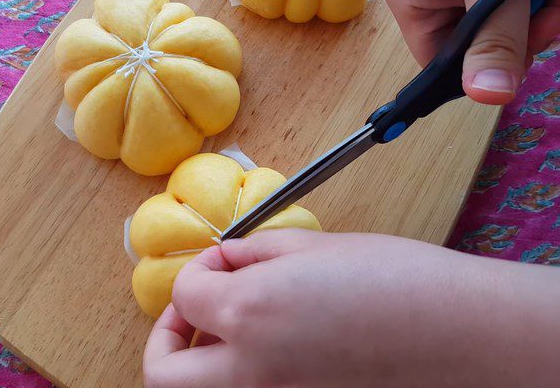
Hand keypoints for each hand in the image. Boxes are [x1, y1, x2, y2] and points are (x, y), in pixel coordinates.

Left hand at [143, 229, 559, 387]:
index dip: (199, 270)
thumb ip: (253, 256)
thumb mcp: (313, 248)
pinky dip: (239, 373)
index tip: (223, 261)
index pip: (184, 295)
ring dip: (195, 363)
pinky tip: (269, 345)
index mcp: (247, 316)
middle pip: (163, 374)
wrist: (459, 333)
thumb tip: (226, 262)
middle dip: (163, 337)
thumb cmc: (397, 280)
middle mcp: (250, 371)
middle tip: (188, 314)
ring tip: (223, 333)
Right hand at [384, 0, 559, 104]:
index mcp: (414, 3)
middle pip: (480, 41)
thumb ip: (494, 40)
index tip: (518, 60)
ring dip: (540, 11)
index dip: (480, 67)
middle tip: (547, 17)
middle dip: (522, 34)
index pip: (441, 60)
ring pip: (506, 20)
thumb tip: (489, 96)